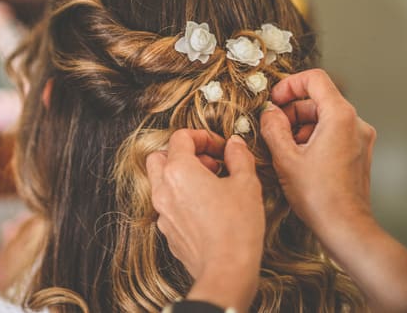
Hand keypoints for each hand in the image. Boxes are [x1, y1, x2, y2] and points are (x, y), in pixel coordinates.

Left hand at [146, 130, 263, 310]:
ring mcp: (162, 211)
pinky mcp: (167, 230)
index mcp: (179, 170)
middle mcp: (163, 189)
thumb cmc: (236, 228)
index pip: (180, 137)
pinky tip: (206, 207)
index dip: (202, 136)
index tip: (219, 146)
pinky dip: (181, 198)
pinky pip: (168, 205)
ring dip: (181, 176)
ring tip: (210, 185)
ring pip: (161, 181)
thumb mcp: (246, 183)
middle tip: (209, 163)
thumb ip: (239, 157)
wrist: (226, 270)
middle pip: (161, 156)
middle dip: (184, 153)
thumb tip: (234, 145)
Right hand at [261, 69, 406, 312]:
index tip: (274, 101)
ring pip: (324, 117)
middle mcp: (355, 123)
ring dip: (300, 126)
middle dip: (292, 110)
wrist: (345, 227)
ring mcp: (360, 139)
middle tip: (273, 129)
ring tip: (284, 149)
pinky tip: (299, 159)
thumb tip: (270, 113)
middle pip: (318, 99)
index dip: (289, 84)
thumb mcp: (285, 157)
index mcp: (340, 117)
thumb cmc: (318, 195)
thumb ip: (273, 127)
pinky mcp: (358, 153)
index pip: (315, 79)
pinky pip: (333, 133)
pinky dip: (313, 137)